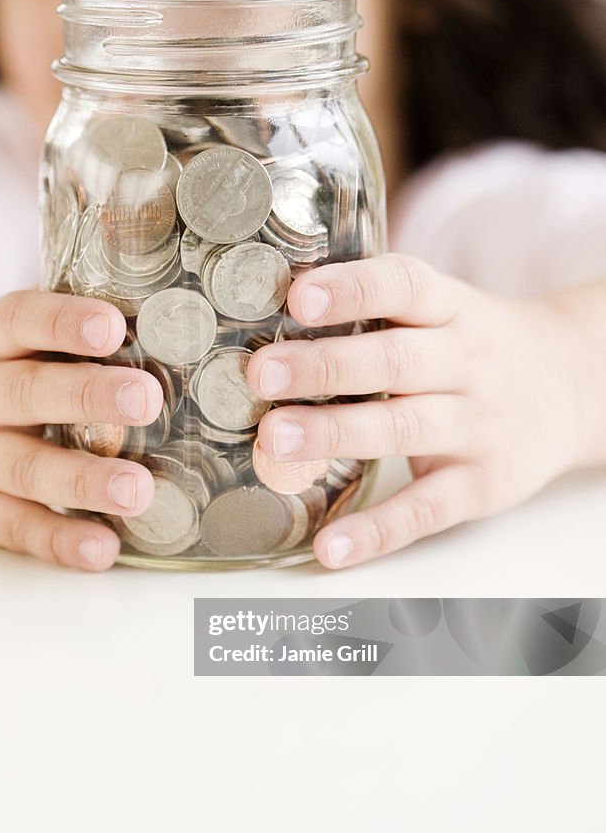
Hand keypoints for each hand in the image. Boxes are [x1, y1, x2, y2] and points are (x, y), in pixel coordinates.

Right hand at [0, 290, 162, 570]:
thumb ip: (55, 329)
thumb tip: (150, 311)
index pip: (18, 321)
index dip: (62, 322)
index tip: (110, 326)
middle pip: (27, 394)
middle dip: (87, 397)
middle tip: (145, 399)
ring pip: (26, 469)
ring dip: (83, 481)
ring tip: (137, 489)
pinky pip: (16, 528)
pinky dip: (60, 541)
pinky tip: (102, 549)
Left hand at [246, 254, 583, 568]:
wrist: (570, 389)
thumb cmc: (473, 348)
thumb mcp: (444, 310)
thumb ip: (378, 309)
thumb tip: (270, 316)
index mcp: (452, 310)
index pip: (405, 287)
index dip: (353, 290)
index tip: (299, 297)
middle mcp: (467, 363)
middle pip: (394, 362)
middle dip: (325, 367)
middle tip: (262, 373)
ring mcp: (477, 427)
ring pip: (403, 428)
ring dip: (335, 433)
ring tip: (273, 440)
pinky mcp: (481, 486)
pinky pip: (425, 509)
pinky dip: (376, 531)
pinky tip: (328, 546)